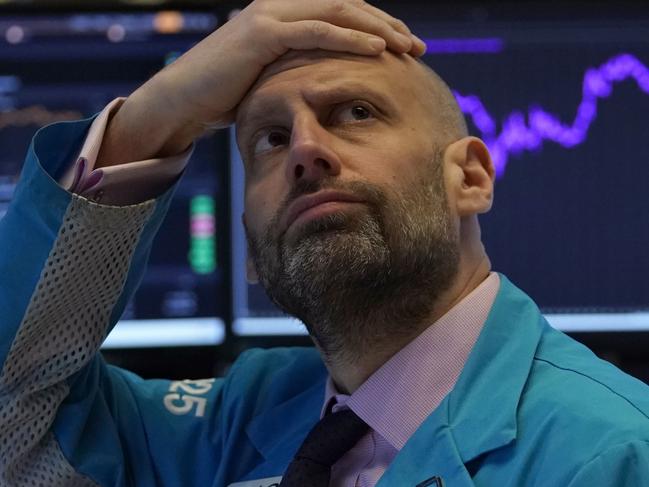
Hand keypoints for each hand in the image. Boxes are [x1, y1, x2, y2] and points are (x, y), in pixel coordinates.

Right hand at [96, 0, 425, 166]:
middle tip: (417, 46)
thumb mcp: (270, 78)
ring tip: (407, 47)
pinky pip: (317, 32)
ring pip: (338, 12)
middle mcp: (278, 5)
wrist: (182, 100)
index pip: (341, 12)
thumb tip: (324, 88)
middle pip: (347, 5)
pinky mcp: (262, 33)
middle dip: (387, 25)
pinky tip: (378, 51)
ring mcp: (270, 15)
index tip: (403, 47)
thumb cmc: (224, 95)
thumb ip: (297, 71)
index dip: (376, 26)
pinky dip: (350, 39)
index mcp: (283, 13)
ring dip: (378, 29)